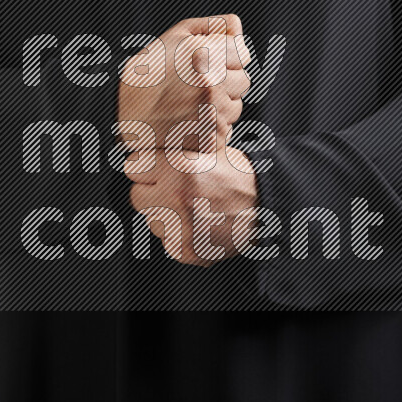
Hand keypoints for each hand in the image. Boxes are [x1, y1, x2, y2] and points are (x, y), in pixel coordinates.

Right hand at [117, 15, 250, 150]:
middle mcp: (210, 85)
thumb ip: (214, 26)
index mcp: (203, 55)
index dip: (226, 57)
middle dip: (226, 81)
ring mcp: (211, 114)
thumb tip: (240, 31)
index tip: (207, 63)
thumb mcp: (176, 35)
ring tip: (189, 103)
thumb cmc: (150, 70)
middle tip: (196, 84)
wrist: (120, 111)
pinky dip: (211, 128)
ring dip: (220, 105)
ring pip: (236, 107)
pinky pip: (226, 131)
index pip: (242, 53)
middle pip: (243, 80)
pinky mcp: (209, 139)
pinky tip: (188, 121)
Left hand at [126, 147, 257, 265]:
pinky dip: (178, 235)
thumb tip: (139, 158)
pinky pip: (165, 241)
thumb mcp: (207, 151)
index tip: (154, 169)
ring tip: (191, 207)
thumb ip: (172, 155)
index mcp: (179, 168)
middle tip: (175, 190)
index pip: (133, 167)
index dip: (146, 167)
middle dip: (152, 192)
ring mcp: (181, 228)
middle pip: (137, 196)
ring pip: (150, 221)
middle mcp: (176, 198)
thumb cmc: (239, 176)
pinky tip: (198, 224)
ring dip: (164, 215)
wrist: (268, 205)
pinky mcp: (186, 250)